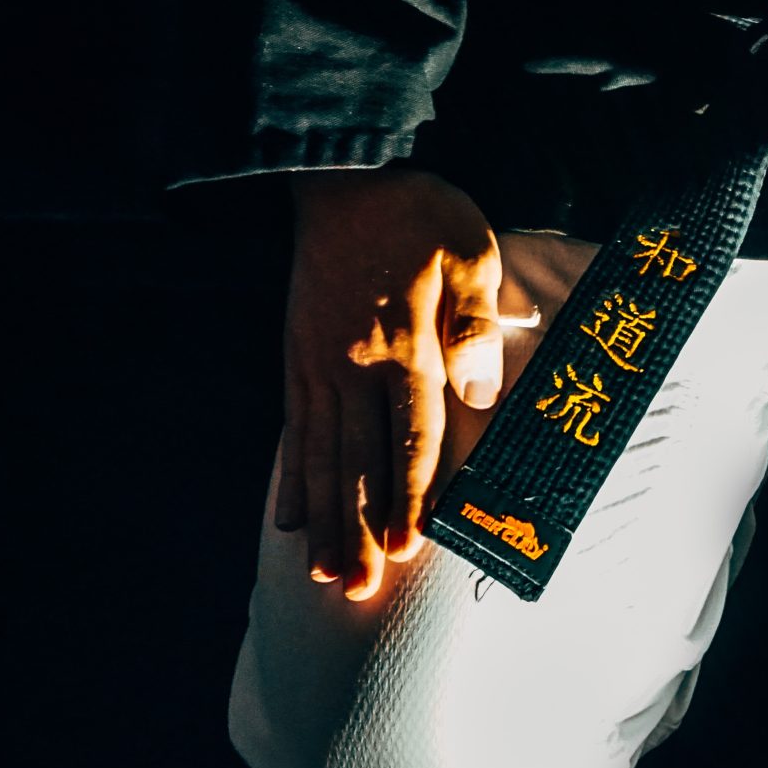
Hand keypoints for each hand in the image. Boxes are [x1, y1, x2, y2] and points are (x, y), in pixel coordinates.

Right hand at [280, 168, 507, 600]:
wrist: (343, 177)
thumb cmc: (418, 212)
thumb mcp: (469, 250)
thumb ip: (476, 323)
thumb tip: (480, 394)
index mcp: (405, 344)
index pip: (411, 434)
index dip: (410, 494)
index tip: (407, 547)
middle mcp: (356, 366)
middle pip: (360, 461)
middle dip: (359, 529)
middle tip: (356, 590)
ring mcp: (319, 366)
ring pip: (323, 458)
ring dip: (324, 519)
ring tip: (323, 573)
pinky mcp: (297, 358)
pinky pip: (294, 431)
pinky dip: (292, 478)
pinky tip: (287, 519)